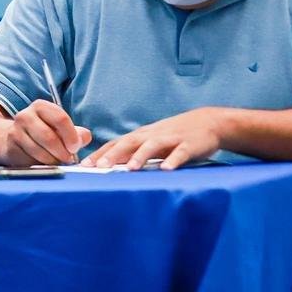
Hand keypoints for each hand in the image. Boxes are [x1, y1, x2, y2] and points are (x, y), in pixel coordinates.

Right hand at [3, 100, 91, 165]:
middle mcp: (25, 116)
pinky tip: (45, 163)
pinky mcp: (11, 148)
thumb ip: (76, 133)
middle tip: (68, 159)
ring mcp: (16, 132)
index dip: (71, 136)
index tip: (75, 147)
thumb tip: (84, 137)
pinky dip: (41, 165)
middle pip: (49, 137)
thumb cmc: (44, 132)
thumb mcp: (61, 129)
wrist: (14, 139)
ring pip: (40, 152)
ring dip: (53, 160)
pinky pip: (30, 160)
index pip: (60, 118)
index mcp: (41, 106)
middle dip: (62, 152)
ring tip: (58, 161)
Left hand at [82, 107, 227, 170]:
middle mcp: (152, 135)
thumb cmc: (175, 136)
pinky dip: (173, 160)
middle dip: (113, 155)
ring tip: (130, 169)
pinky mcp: (189, 145)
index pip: (116, 143)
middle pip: (129, 142)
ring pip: (152, 146)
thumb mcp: (152, 143)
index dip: (100, 154)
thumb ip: (135, 154)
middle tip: (98, 167)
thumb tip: (112, 168)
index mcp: (142, 136)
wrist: (208, 123)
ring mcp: (171, 139)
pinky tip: (166, 169)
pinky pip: (180, 153)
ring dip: (140, 157)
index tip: (83, 166)